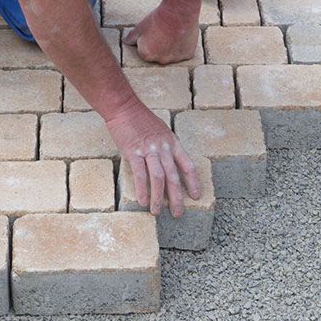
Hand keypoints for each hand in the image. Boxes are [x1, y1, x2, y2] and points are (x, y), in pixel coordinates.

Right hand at [105, 101, 200, 217]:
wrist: (124, 107)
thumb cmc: (141, 119)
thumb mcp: (162, 131)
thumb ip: (167, 147)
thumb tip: (170, 165)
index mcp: (173, 143)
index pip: (188, 165)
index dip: (193, 182)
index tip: (196, 196)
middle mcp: (164, 147)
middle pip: (174, 177)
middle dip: (177, 197)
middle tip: (178, 213)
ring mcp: (149, 150)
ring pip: (159, 178)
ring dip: (158, 198)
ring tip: (157, 212)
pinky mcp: (133, 152)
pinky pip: (140, 174)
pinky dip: (142, 189)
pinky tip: (143, 201)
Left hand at [122, 3, 199, 64]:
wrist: (179, 12)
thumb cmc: (158, 18)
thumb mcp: (140, 27)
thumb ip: (131, 37)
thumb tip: (125, 41)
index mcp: (147, 55)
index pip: (145, 51)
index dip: (149, 40)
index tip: (154, 32)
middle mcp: (161, 61)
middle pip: (159, 55)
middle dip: (160, 46)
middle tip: (164, 32)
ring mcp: (175, 59)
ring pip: (172, 55)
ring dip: (171, 47)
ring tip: (173, 32)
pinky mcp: (187, 56)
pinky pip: (183, 53)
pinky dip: (183, 46)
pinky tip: (182, 35)